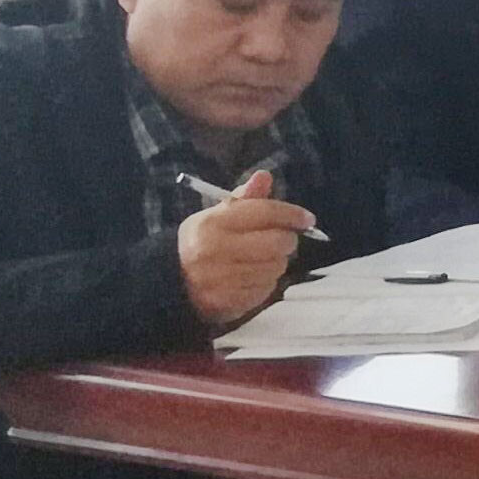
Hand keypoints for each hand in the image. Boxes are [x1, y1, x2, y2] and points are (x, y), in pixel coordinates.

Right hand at [175, 168, 311, 325]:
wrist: (170, 282)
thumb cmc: (201, 243)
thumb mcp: (216, 216)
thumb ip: (245, 199)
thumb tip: (265, 176)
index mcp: (211, 224)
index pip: (264, 213)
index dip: (291, 214)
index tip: (307, 219)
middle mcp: (214, 251)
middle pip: (277, 242)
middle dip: (286, 240)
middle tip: (281, 239)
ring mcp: (220, 280)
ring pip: (276, 267)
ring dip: (277, 262)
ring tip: (260, 259)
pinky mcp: (228, 302)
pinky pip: (267, 289)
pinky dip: (266, 282)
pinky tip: (251, 277)